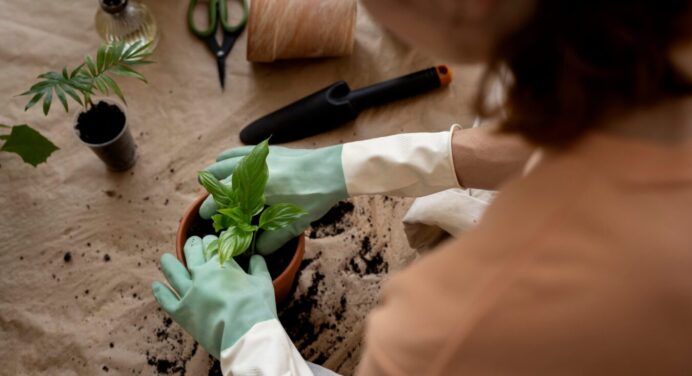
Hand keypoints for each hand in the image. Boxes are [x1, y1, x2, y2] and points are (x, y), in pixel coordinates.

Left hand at [151, 235, 276, 358]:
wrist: (244, 333)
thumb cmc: (256, 306)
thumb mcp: (264, 283)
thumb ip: (258, 267)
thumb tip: (256, 257)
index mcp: (221, 264)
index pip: (213, 245)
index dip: (212, 240)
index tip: (212, 239)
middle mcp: (201, 274)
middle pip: (192, 253)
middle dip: (192, 246)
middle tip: (192, 243)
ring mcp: (188, 292)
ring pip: (174, 273)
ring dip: (169, 264)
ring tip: (165, 258)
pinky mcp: (181, 312)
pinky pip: (166, 300)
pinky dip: (160, 292)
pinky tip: (156, 285)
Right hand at [201, 130, 459, 254]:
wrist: (334, 169)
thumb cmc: (314, 196)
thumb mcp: (294, 223)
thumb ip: (273, 238)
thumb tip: (257, 251)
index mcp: (256, 188)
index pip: (221, 197)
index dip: (209, 208)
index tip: (206, 216)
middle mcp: (252, 169)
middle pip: (217, 177)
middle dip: (210, 191)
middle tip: (210, 202)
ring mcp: (259, 157)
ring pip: (224, 161)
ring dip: (216, 173)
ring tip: (214, 184)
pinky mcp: (268, 150)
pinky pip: (239, 150)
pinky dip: (229, 157)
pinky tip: (228, 163)